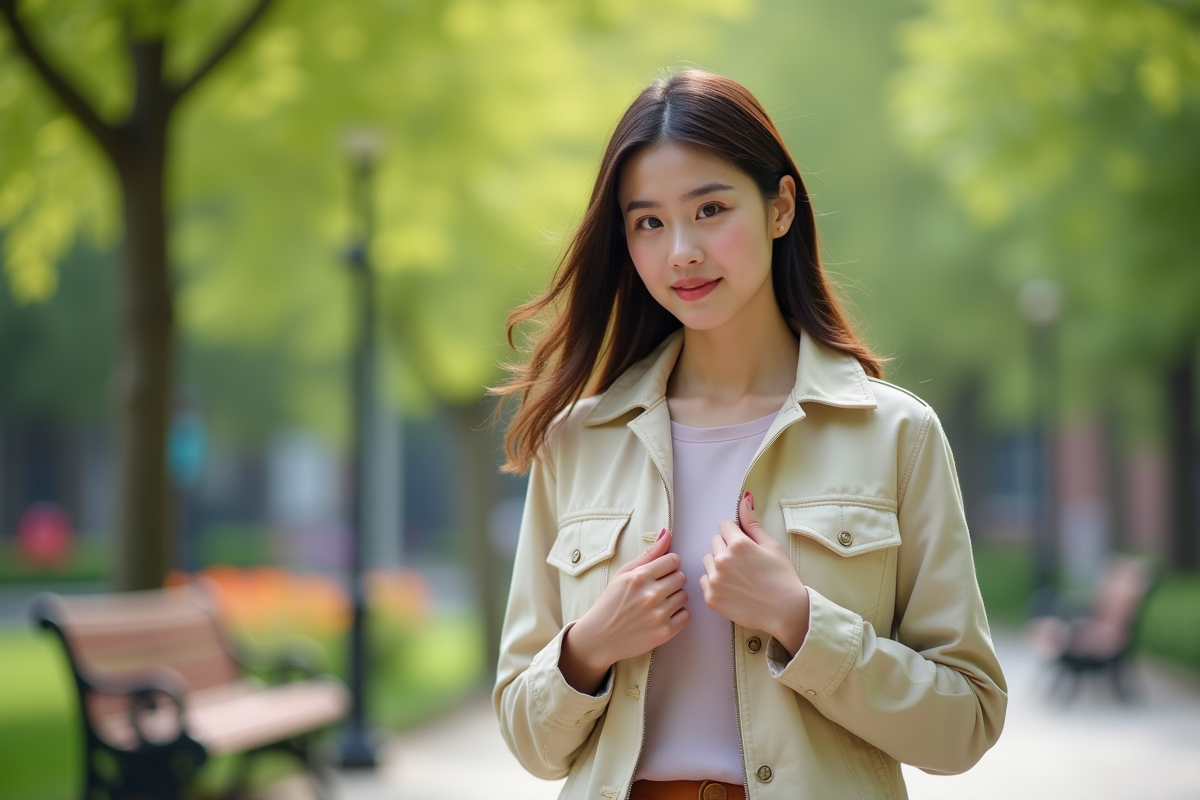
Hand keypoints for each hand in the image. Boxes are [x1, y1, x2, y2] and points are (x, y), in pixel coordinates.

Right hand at [559, 529, 689, 693]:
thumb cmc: (611, 602)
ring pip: (684, 595)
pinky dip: (678, 615)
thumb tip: (668, 533)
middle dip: (671, 581)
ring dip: (674, 598)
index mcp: (640, 577)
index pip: (673, 560)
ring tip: (658, 603)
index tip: (659, 573)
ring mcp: (658, 615)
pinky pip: (686, 615)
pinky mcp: (665, 632)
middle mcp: (651, 595)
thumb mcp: (624, 574)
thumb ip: (648, 554)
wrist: (599, 637)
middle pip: (681, 577)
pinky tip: (663, 615)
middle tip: (657, 589)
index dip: (668, 565)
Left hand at [701, 492, 809, 655]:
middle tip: (744, 563)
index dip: (736, 534)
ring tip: (738, 576)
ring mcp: (715, 580)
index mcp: (738, 544)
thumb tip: (745, 499)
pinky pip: (704, 580)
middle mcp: (722, 560)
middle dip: (726, 548)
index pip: (724, 526)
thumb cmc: (782, 578)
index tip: (746, 547)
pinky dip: (715, 583)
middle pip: (715, 542)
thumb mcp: (771, 546)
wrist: (785, 612)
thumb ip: (753, 522)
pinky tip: (732, 589)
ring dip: (718, 564)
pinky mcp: (710, 597)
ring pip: (708, 560)